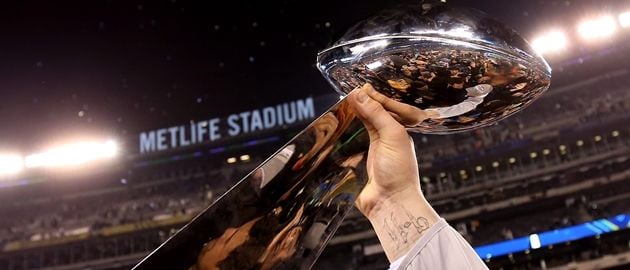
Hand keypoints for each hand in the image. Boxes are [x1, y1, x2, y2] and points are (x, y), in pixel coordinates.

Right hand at [348, 83, 439, 261]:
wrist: (389, 203)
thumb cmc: (399, 171)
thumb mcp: (392, 135)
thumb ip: (377, 114)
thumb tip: (361, 93)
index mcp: (396, 130)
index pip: (382, 107)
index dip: (371, 96)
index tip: (357, 87)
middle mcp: (383, 138)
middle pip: (368, 116)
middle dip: (358, 106)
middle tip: (344, 95)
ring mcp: (369, 150)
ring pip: (356, 129)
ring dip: (348, 120)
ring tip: (337, 108)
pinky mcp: (356, 162)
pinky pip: (346, 145)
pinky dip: (340, 137)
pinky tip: (334, 129)